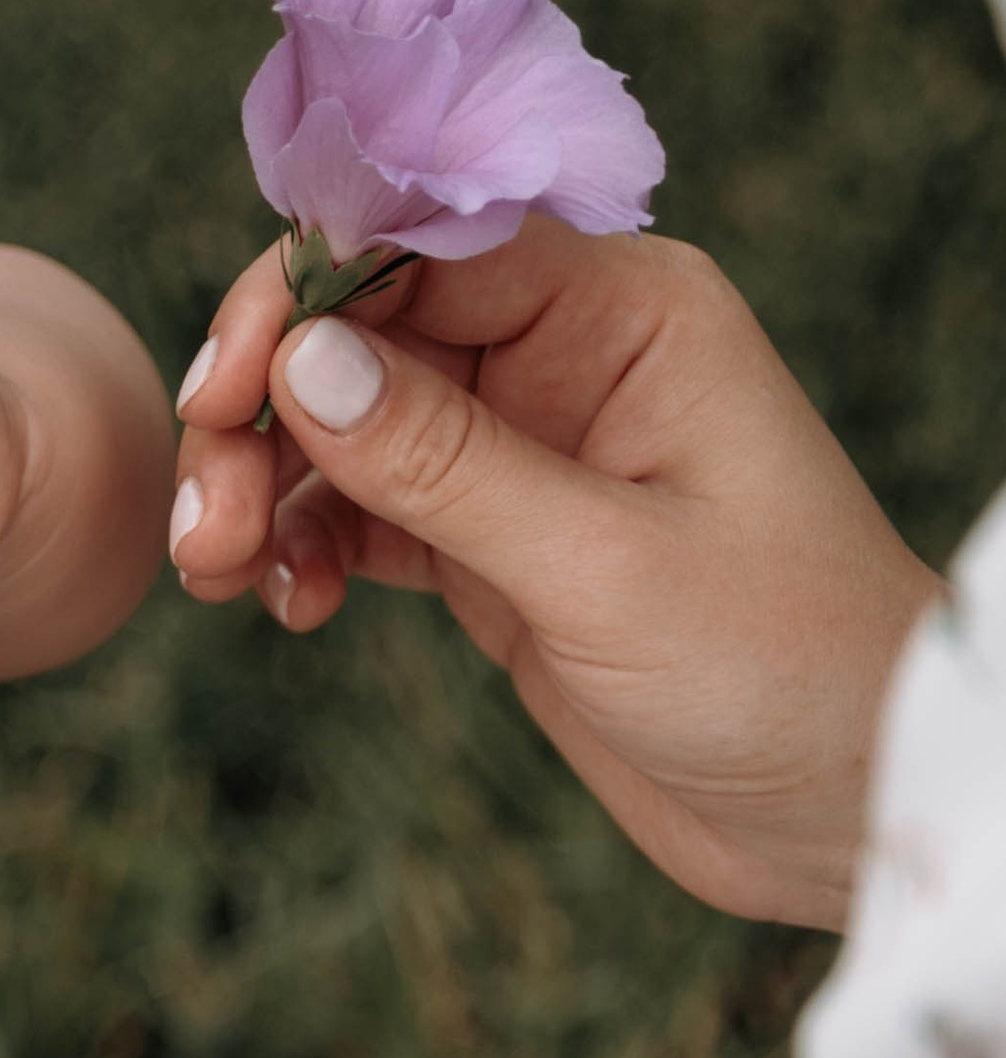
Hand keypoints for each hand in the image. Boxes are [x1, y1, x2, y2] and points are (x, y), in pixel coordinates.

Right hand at [169, 218, 939, 925]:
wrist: (847, 812)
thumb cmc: (784, 668)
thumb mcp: (605, 567)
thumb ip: (447, 463)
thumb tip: (302, 360)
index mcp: (625, 310)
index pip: (422, 246)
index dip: (301, 299)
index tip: (223, 389)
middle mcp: (567, 357)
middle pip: (357, 333)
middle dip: (262, 414)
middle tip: (210, 522)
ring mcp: (524, 452)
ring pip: (340, 428)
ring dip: (264, 488)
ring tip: (221, 574)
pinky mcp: (492, 547)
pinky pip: (359, 516)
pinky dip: (303, 549)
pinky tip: (286, 606)